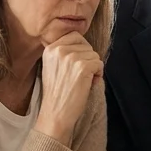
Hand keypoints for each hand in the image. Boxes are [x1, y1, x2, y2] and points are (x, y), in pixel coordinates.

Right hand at [34, 32, 102, 146]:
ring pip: (94, 55)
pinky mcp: (82, 67)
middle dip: (88, 59)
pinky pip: (99, 64)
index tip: (76, 65)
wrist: (55, 114)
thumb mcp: (52, 66)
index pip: (75, 36)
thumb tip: (83, 44)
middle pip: (86, 45)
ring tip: (82, 81)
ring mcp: (70, 58)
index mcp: (50, 48)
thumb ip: (62, 53)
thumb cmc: (57, 93)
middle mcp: (59, 50)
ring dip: (93, 68)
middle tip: (80, 75)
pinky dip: (98, 75)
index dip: (81, 50)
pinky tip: (88, 84)